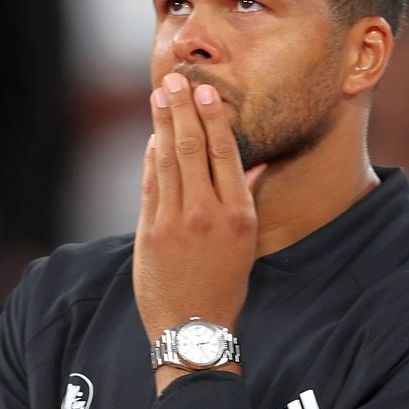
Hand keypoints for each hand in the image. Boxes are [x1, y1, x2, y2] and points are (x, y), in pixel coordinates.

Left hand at [133, 72, 265, 358]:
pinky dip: (151, 157)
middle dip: (182, 110)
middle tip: (174, 79)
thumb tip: (257, 164)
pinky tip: (153, 137)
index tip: (205, 92)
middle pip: (192, 148)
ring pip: (168, 160)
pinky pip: (150, 183)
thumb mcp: (246, 244)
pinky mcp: (150, 232)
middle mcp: (208, 214)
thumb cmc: (224, 287)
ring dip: (162, 124)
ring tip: (160, 96)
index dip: (212, 119)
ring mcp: (176, 222)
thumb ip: (248, 199)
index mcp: (238, 216)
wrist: (193, 329)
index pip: (224, 154)